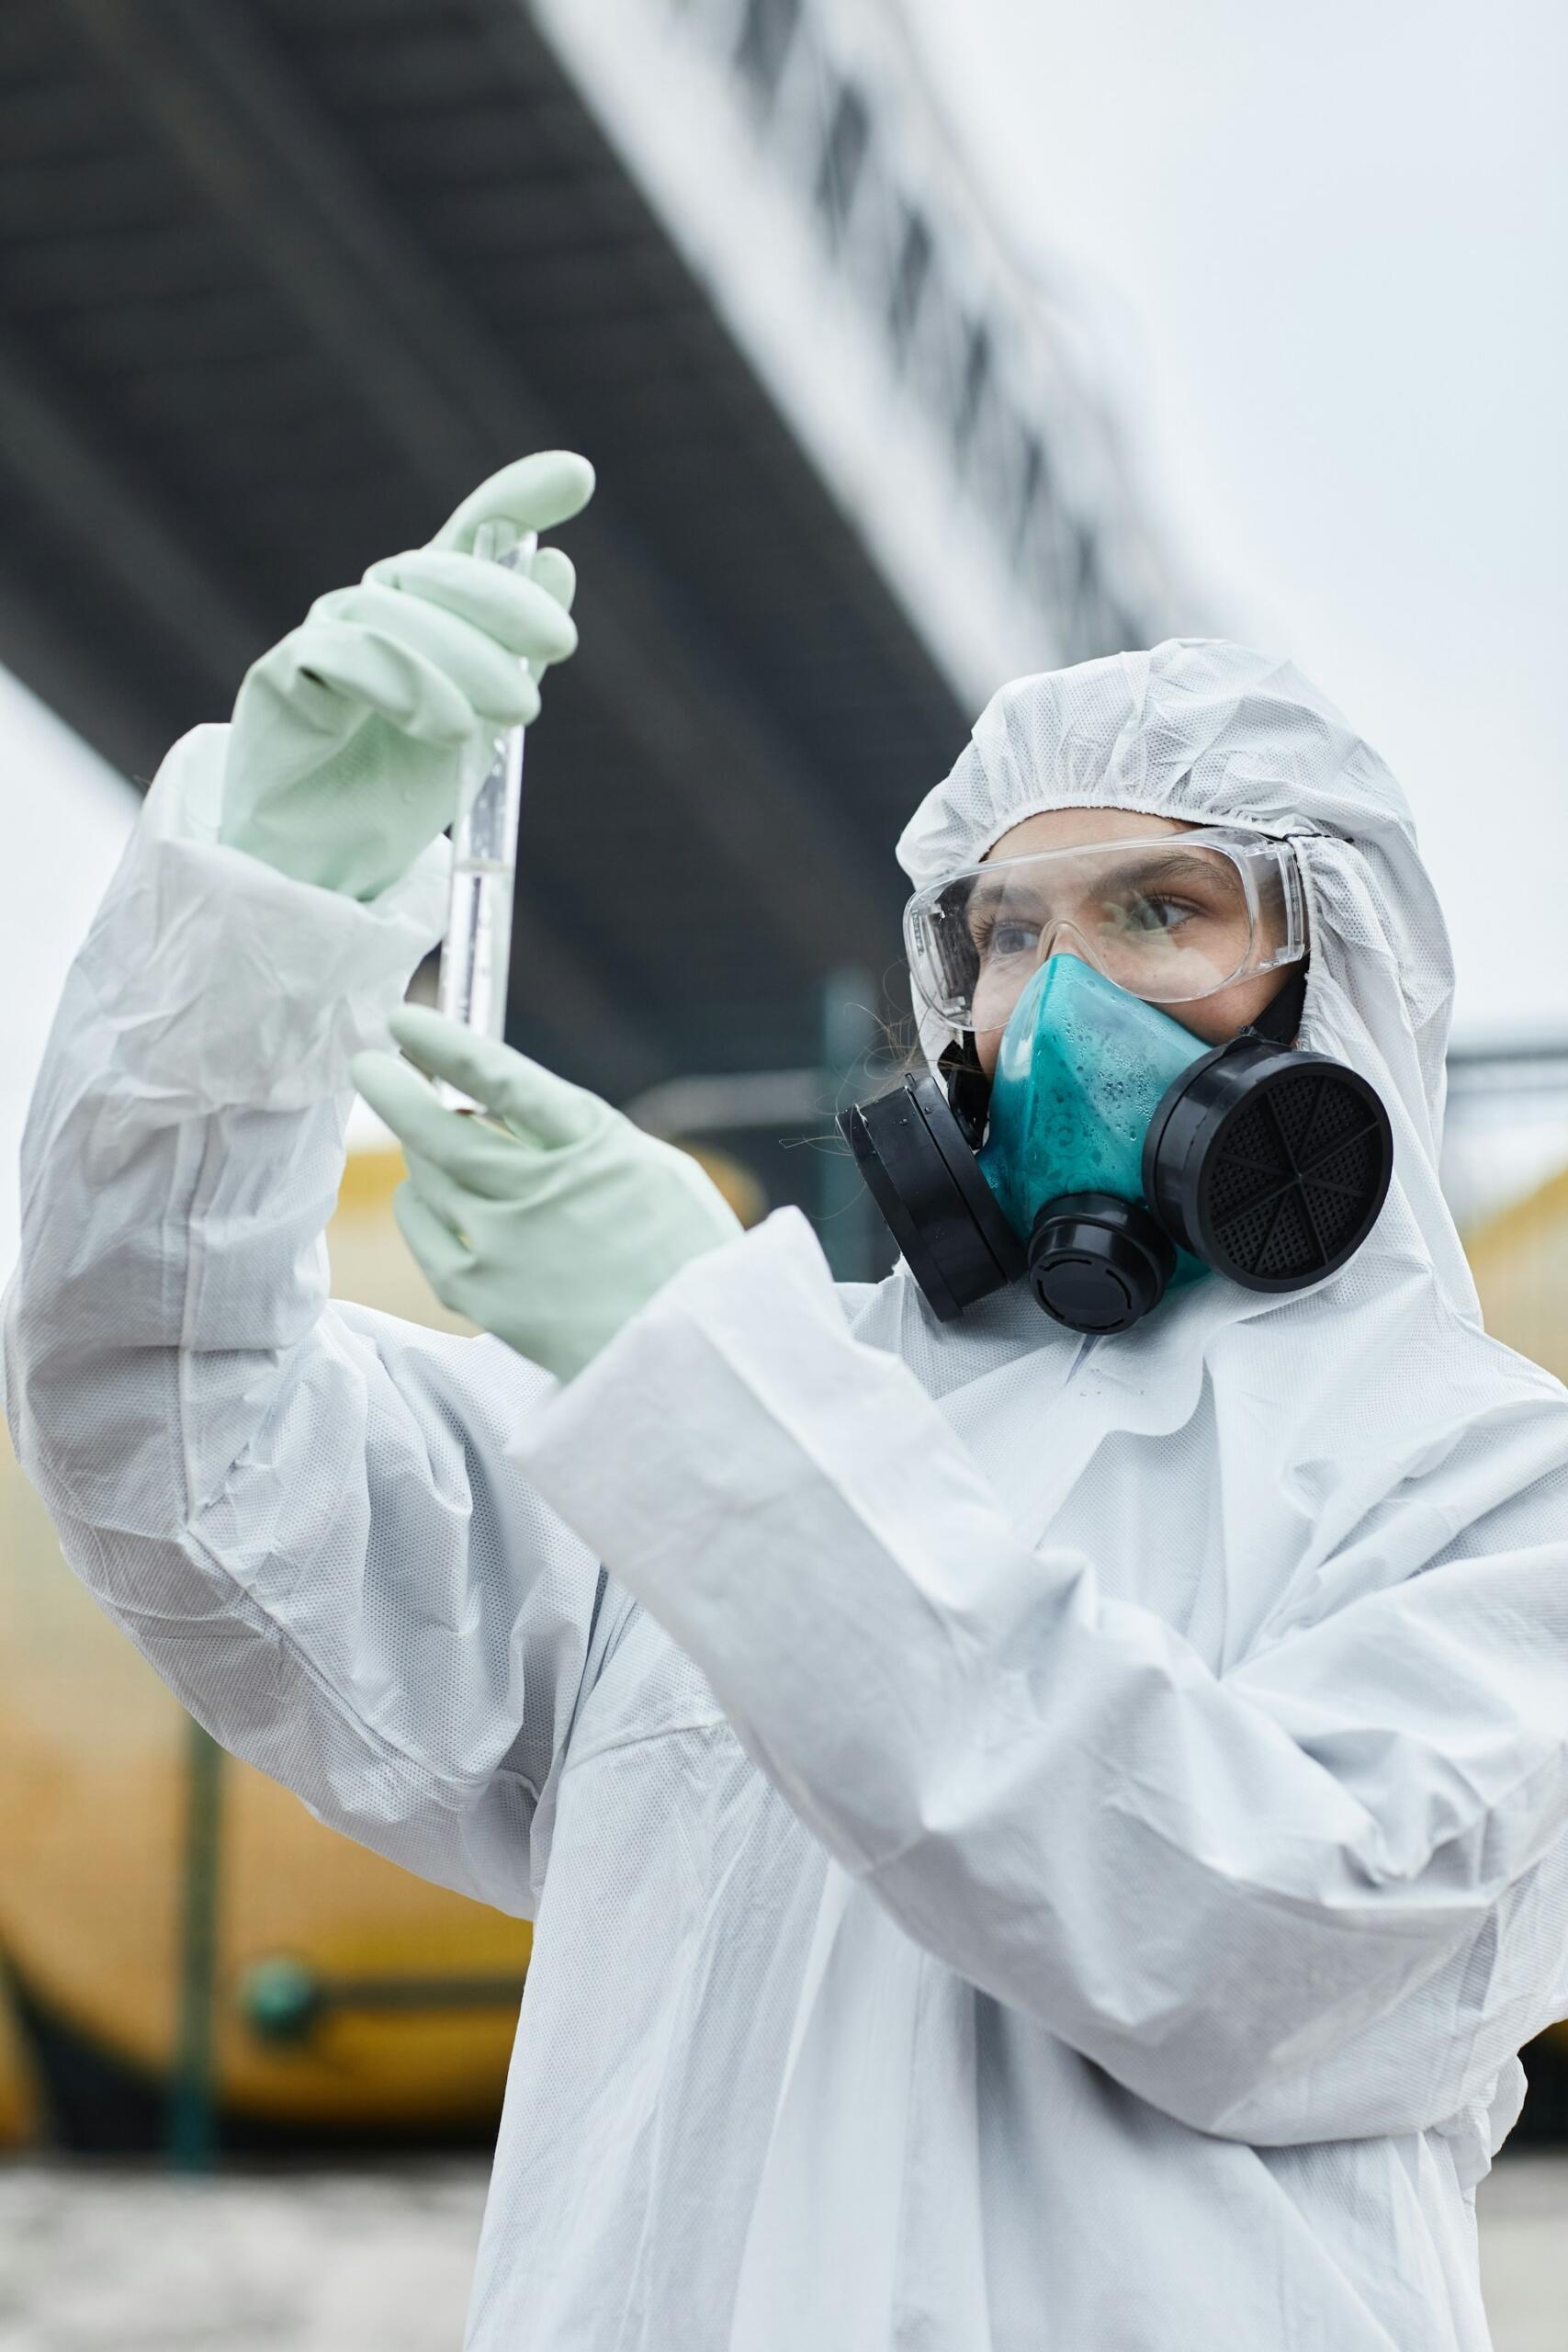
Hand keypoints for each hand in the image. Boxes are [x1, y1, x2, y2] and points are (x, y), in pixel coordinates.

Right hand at [219, 451, 593, 900]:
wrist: (323, 867)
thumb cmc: (396, 794)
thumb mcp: (480, 724)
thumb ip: (514, 653)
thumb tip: (557, 562)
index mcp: (424, 613)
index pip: (468, 538)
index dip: (517, 497)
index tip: (578, 474)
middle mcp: (371, 609)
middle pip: (435, 570)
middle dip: (504, 600)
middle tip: (561, 645)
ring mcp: (323, 636)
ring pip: (395, 612)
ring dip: (465, 657)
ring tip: (516, 714)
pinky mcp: (281, 676)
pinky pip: (341, 654)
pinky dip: (402, 681)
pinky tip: (447, 724)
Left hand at [351, 1007, 742, 1382]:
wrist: (684, 1359)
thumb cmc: (681, 1255)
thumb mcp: (652, 1170)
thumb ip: (578, 1134)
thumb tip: (496, 1100)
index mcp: (595, 1148)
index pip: (504, 1079)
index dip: (446, 1044)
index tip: (403, 1020)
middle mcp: (541, 1191)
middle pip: (440, 1128)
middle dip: (394, 1090)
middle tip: (368, 1067)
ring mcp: (504, 1245)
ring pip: (428, 1174)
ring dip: (423, 1150)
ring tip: (434, 1145)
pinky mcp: (479, 1292)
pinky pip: (421, 1226)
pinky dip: (418, 1201)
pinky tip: (429, 1195)